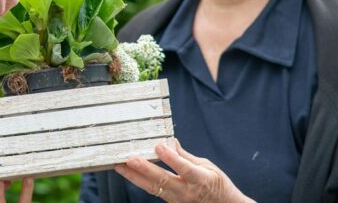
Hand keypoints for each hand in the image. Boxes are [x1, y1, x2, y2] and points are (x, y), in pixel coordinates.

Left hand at [114, 139, 253, 202]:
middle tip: (129, 159)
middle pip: (163, 180)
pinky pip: (153, 191)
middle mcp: (187, 192)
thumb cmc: (218, 184)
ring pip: (153, 188)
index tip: (159, 146)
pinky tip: (129, 173)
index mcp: (200, 179)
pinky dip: (140, 181)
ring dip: (135, 177)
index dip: (171, 158)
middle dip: (144, 169)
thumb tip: (170, 141)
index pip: (184, 168)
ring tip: (119, 166)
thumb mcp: (207, 167)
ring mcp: (178, 200)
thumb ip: (186, 156)